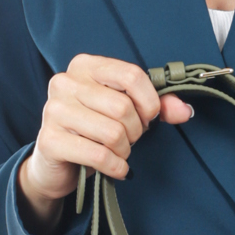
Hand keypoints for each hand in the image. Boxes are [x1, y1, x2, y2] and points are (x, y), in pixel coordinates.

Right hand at [18, 54, 194, 231]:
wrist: (57, 164)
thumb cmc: (94, 131)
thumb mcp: (125, 113)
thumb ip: (157, 107)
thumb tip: (185, 110)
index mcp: (85, 66)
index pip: (131, 75)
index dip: (149, 102)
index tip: (149, 117)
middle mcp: (65, 82)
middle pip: (123, 107)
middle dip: (136, 131)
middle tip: (129, 139)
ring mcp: (54, 110)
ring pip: (113, 133)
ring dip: (125, 150)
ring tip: (118, 152)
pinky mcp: (50, 140)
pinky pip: (99, 155)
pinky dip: (116, 167)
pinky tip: (115, 167)